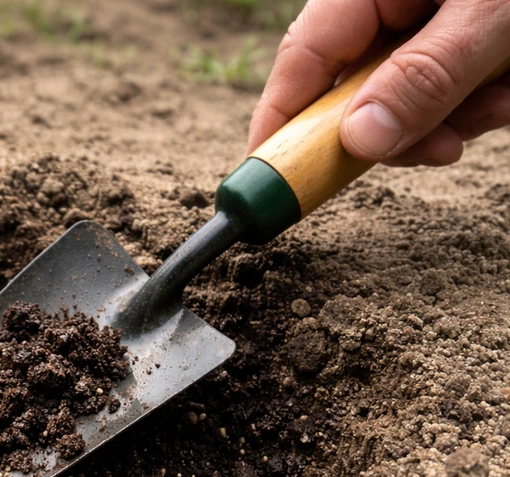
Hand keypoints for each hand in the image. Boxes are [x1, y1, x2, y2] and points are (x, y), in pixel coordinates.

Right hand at [249, 0, 509, 166]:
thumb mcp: (492, 16)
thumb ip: (426, 77)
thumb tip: (360, 141)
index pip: (305, 59)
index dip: (281, 121)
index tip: (271, 178)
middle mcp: (391, 4)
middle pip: (358, 89)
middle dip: (405, 126)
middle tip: (445, 149)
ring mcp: (425, 21)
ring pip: (411, 98)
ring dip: (461, 114)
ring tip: (508, 92)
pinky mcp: (460, 37)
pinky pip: (453, 88)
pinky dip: (488, 97)